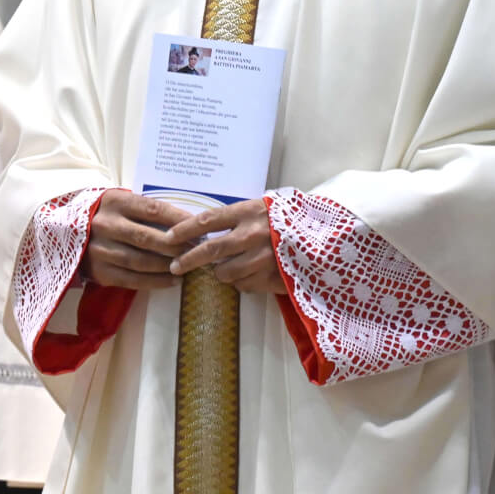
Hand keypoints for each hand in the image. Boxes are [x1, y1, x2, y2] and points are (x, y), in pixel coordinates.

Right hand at [80, 189, 194, 290]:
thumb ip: (145, 208)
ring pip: (141, 261)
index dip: (177, 218)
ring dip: (168, 266)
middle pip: (148, 238)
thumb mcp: (120, 201)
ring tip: (187, 266)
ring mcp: (101, 250)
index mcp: (115, 202)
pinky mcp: (99, 271)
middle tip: (197, 249)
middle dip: (176, 245)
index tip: (197, 226)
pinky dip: (155, 282)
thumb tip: (184, 219)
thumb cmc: (105, 213)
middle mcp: (106, 225)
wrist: (64, 231)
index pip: (152, 209)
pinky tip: (172, 280)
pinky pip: (131, 279)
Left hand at [166, 198, 285, 294]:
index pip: (208, 220)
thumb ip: (239, 217)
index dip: (185, 229)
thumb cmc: (289, 219)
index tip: (169, 237)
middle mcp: (253, 234)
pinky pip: (244, 286)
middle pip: (210, 250)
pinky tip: (251, 273)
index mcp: (250, 211)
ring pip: (225, 273)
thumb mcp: (265, 208)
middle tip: (176, 266)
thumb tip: (204, 229)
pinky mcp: (272, 278)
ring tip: (226, 268)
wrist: (325, 237)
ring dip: (221, 273)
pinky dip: (242, 282)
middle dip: (188, 260)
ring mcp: (263, 259)